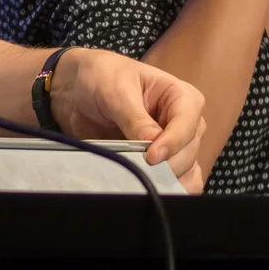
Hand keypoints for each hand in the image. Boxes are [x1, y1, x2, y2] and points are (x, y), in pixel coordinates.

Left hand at [47, 48, 208, 191]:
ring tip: (139, 180)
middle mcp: (186, 123)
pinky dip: (167, 191)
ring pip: (187, 172)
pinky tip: (149, 191)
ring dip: (166, 181)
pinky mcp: (163, 164)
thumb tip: (153, 147)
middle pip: (189, 152)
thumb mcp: (116, 92)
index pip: (187, 125)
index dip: (171, 143)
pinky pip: (178, 184)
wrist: (80, 91)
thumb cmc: (103, 78)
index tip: (151, 157)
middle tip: (138, 169)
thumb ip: (135, 120)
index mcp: (182, 97)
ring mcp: (176, 146)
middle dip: (166, 165)